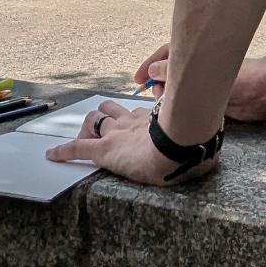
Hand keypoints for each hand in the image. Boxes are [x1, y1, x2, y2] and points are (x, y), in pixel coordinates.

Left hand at [44, 101, 218, 187]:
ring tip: (82, 136)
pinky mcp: (104, 150)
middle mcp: (129, 123)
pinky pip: (77, 149)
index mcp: (148, 121)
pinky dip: (63, 151)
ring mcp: (115, 135)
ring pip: (92, 123)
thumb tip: (215, 155)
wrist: (178, 149)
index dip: (124, 115)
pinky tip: (50, 155)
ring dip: (87, 128)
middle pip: (108, 111)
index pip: (130, 112)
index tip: (123, 119)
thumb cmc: (191, 145)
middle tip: (99, 127)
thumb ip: (201, 139)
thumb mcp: (198, 139)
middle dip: (102, 117)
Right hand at [133, 45, 265, 122]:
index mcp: (196, 52)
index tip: (136, 79)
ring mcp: (202, 84)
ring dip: (167, 98)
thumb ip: (174, 71)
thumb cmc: (239, 77)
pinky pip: (185, 103)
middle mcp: (197, 67)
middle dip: (158, 84)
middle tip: (156, 97)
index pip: (165, 54)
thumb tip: (153, 73)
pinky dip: (177, 108)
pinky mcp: (207, 101)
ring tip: (165, 108)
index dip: (148, 65)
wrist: (263, 95)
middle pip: (168, 73)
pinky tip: (173, 116)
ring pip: (176, 90)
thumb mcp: (203, 71)